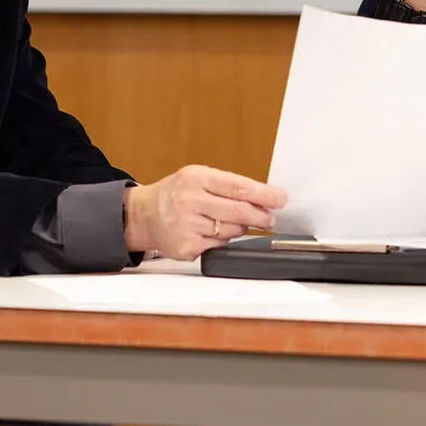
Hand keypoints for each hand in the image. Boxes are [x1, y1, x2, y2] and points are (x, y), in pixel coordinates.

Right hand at [123, 166, 286, 260]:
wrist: (144, 215)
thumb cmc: (177, 194)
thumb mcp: (198, 178)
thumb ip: (229, 186)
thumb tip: (264, 199)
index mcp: (196, 179)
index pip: (238, 187)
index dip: (263, 195)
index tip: (280, 199)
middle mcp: (190, 201)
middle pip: (238, 212)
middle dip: (260, 216)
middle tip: (271, 218)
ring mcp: (187, 226)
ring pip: (232, 232)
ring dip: (240, 229)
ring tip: (230, 222)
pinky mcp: (187, 247)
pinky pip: (219, 246)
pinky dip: (223, 240)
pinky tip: (213, 232)